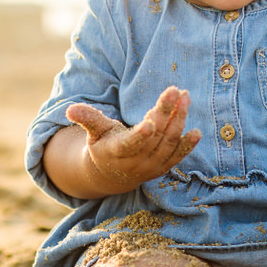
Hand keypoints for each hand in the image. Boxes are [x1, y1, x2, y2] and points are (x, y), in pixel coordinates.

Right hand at [68, 86, 202, 192]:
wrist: (112, 175)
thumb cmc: (103, 146)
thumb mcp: (94, 133)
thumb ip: (87, 119)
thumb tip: (69, 109)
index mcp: (117, 152)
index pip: (131, 143)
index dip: (141, 135)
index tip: (152, 122)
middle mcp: (136, 161)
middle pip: (155, 136)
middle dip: (166, 112)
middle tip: (175, 90)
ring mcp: (151, 166)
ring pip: (169, 142)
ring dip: (179, 120)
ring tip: (185, 97)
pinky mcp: (163, 167)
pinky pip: (178, 156)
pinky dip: (188, 145)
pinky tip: (197, 131)